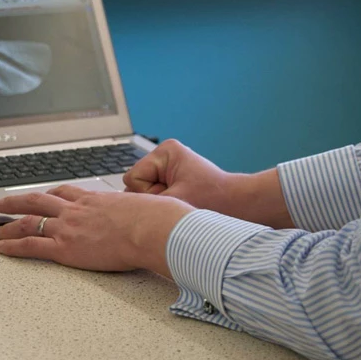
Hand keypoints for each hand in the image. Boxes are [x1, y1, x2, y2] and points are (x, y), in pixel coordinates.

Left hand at [0, 185, 194, 276]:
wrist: (153, 228)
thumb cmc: (158, 220)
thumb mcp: (147, 208)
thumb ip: (141, 212)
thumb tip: (155, 217)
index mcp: (97, 199)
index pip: (67, 193)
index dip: (51, 195)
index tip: (42, 195)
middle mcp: (78, 210)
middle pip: (40, 201)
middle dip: (19, 202)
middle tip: (2, 204)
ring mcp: (69, 227)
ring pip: (29, 221)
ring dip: (9, 224)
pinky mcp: (65, 247)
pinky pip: (31, 245)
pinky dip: (13, 245)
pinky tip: (1, 248)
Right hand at [125, 140, 295, 227]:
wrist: (242, 206)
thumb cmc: (215, 201)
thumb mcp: (173, 201)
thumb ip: (144, 203)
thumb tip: (119, 208)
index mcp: (166, 152)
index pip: (134, 177)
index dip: (149, 194)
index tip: (173, 197)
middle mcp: (166, 156)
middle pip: (137, 184)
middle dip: (153, 199)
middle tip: (179, 202)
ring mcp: (170, 168)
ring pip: (145, 193)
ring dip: (160, 203)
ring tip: (182, 205)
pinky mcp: (175, 179)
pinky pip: (156, 196)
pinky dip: (167, 204)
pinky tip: (183, 207)